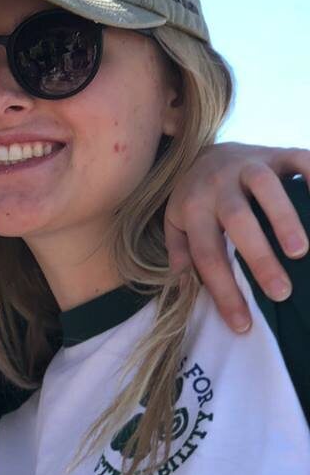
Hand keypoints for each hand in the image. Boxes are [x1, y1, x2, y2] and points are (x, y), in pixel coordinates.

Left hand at [165, 142, 309, 331]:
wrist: (207, 150)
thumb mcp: (177, 222)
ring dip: (284, 218)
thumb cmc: (196, 197)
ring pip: (266, 187)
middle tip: (280, 293)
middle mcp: (219, 184)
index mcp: (194, 207)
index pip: (206, 254)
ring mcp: (249, 165)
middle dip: (258, 257)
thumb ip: (179, 251)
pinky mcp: (276, 153)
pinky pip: (299, 160)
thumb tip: (184, 285)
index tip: (242, 324)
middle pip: (237, 220)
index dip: (222, 290)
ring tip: (300, 252)